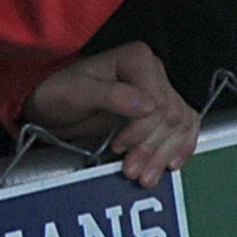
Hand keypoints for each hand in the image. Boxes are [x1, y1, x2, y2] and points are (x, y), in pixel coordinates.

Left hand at [22, 42, 199, 186]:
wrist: (51, 104)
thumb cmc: (58, 94)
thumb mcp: (76, 93)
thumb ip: (111, 96)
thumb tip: (147, 106)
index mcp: (137, 60)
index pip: (158, 101)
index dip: (142, 130)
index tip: (119, 147)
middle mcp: (154, 72)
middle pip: (171, 115)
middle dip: (152, 148)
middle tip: (132, 171)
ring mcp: (160, 90)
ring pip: (181, 124)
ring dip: (166, 153)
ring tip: (146, 176)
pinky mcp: (161, 109)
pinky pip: (186, 126)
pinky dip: (181, 146)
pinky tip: (171, 162)